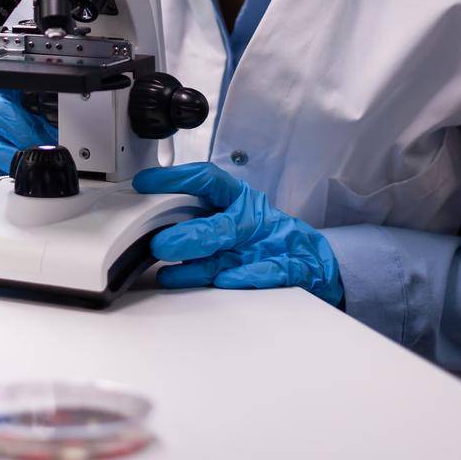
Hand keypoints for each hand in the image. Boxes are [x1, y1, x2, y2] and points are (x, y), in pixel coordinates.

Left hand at [133, 162, 342, 305]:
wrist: (313, 260)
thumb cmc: (264, 238)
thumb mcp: (233, 222)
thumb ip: (198, 222)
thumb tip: (152, 225)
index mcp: (238, 200)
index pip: (207, 181)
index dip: (177, 179)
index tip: (146, 182)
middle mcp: (252, 219)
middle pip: (220, 224)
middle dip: (189, 235)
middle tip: (160, 244)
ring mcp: (271, 243)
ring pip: (236, 251)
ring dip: (202, 264)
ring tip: (173, 274)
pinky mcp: (290, 268)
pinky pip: (268, 271)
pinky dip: (246, 276)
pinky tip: (225, 280)